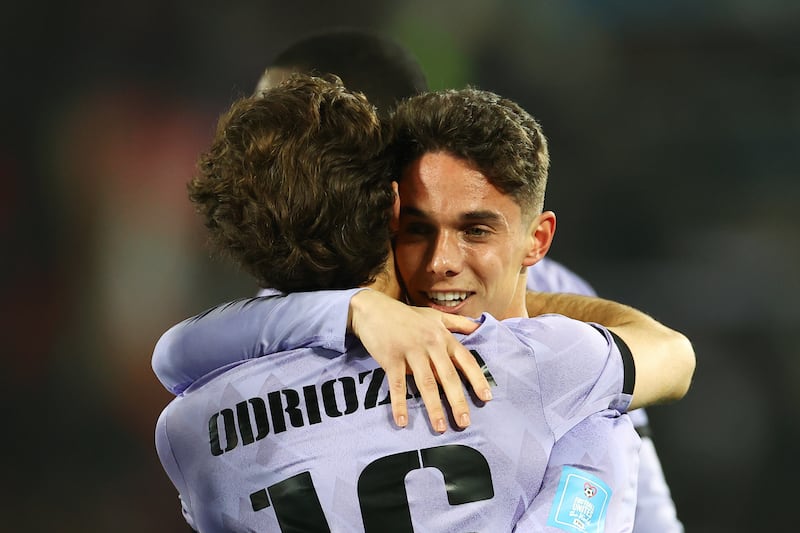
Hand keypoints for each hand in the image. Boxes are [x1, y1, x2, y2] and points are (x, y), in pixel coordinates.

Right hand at [348, 290, 492, 432]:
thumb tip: (480, 327)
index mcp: (443, 337)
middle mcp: (430, 344)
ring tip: (440, 427)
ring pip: (426, 384)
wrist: (373, 309)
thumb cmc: (406, 315)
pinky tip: (402, 421)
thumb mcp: (434, 316)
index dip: (477, 379)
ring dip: (434, 407)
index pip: (466, 360)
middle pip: (448, 377)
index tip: (486, 398)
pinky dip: (400, 404)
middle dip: (458, 401)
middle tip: (464, 423)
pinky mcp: (391, 359)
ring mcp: (410, 352)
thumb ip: (458, 323)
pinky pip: (397, 385)